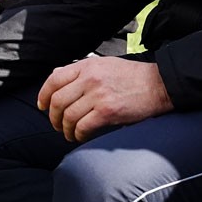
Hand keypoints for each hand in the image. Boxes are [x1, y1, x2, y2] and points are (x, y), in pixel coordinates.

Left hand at [38, 56, 172, 142]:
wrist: (159, 84)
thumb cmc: (132, 76)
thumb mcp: (103, 64)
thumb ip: (80, 71)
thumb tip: (57, 76)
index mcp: (86, 65)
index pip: (54, 79)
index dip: (43, 95)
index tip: (42, 106)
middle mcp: (89, 78)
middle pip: (58, 101)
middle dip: (53, 117)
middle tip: (57, 125)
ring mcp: (98, 95)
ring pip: (69, 116)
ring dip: (65, 129)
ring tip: (69, 134)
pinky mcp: (108, 111)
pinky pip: (83, 126)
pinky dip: (78, 135)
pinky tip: (80, 137)